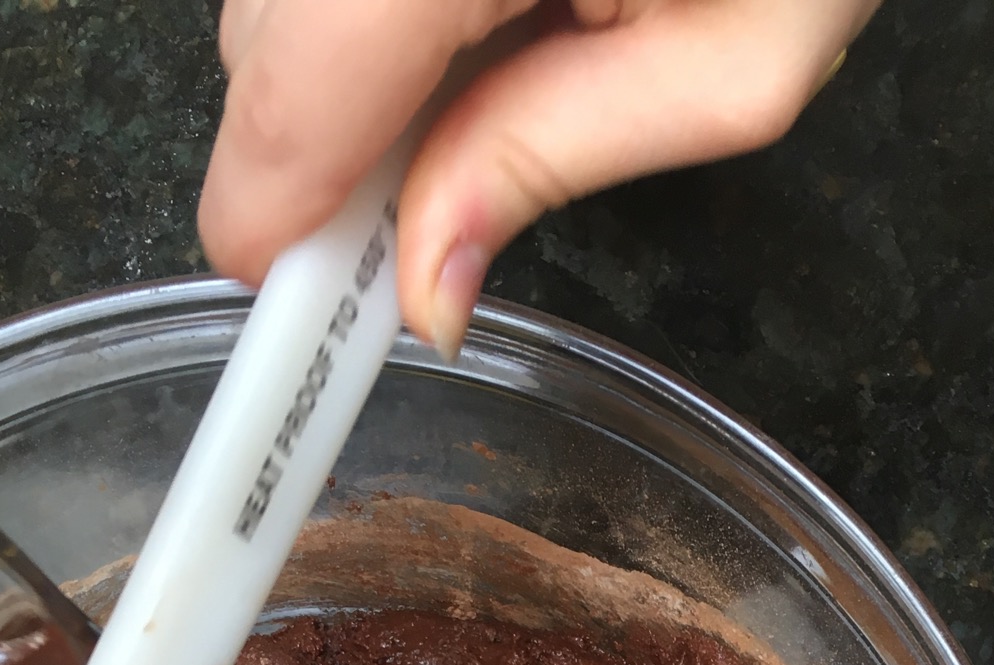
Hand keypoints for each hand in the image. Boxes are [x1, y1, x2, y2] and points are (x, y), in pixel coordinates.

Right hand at [198, 0, 877, 356]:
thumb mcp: (730, 64)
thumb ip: (551, 158)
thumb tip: (425, 283)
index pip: (295, 79)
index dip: (276, 212)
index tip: (299, 307)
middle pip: (263, 39)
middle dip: (321, 145)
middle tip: (421, 208)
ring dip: (345, 68)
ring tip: (483, 69)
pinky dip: (365, 13)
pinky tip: (465, 20)